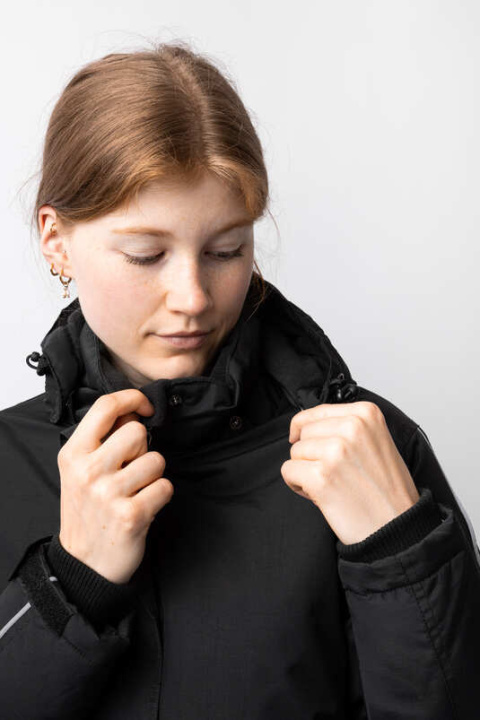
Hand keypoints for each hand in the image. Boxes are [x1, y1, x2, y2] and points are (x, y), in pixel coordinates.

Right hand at [57, 389, 173, 583]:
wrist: (84, 563)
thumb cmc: (87, 510)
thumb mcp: (79, 470)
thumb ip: (102, 439)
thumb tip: (134, 409)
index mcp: (73, 454)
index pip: (105, 407)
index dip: (132, 398)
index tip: (145, 407)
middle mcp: (88, 471)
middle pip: (136, 431)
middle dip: (142, 448)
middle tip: (131, 470)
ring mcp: (108, 494)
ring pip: (156, 459)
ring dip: (153, 475)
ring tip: (136, 490)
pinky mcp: (131, 515)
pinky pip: (165, 486)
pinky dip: (161, 495)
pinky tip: (144, 506)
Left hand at [280, 401, 419, 544]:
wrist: (398, 528)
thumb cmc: (387, 490)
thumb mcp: (376, 441)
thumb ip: (346, 426)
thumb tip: (304, 424)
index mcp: (366, 413)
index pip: (317, 412)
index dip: (309, 431)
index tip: (315, 445)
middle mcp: (351, 427)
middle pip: (304, 432)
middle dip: (310, 454)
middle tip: (334, 473)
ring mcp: (335, 451)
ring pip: (295, 452)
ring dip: (305, 470)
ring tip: (331, 484)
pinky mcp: (321, 477)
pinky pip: (288, 472)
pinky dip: (298, 485)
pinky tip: (320, 495)